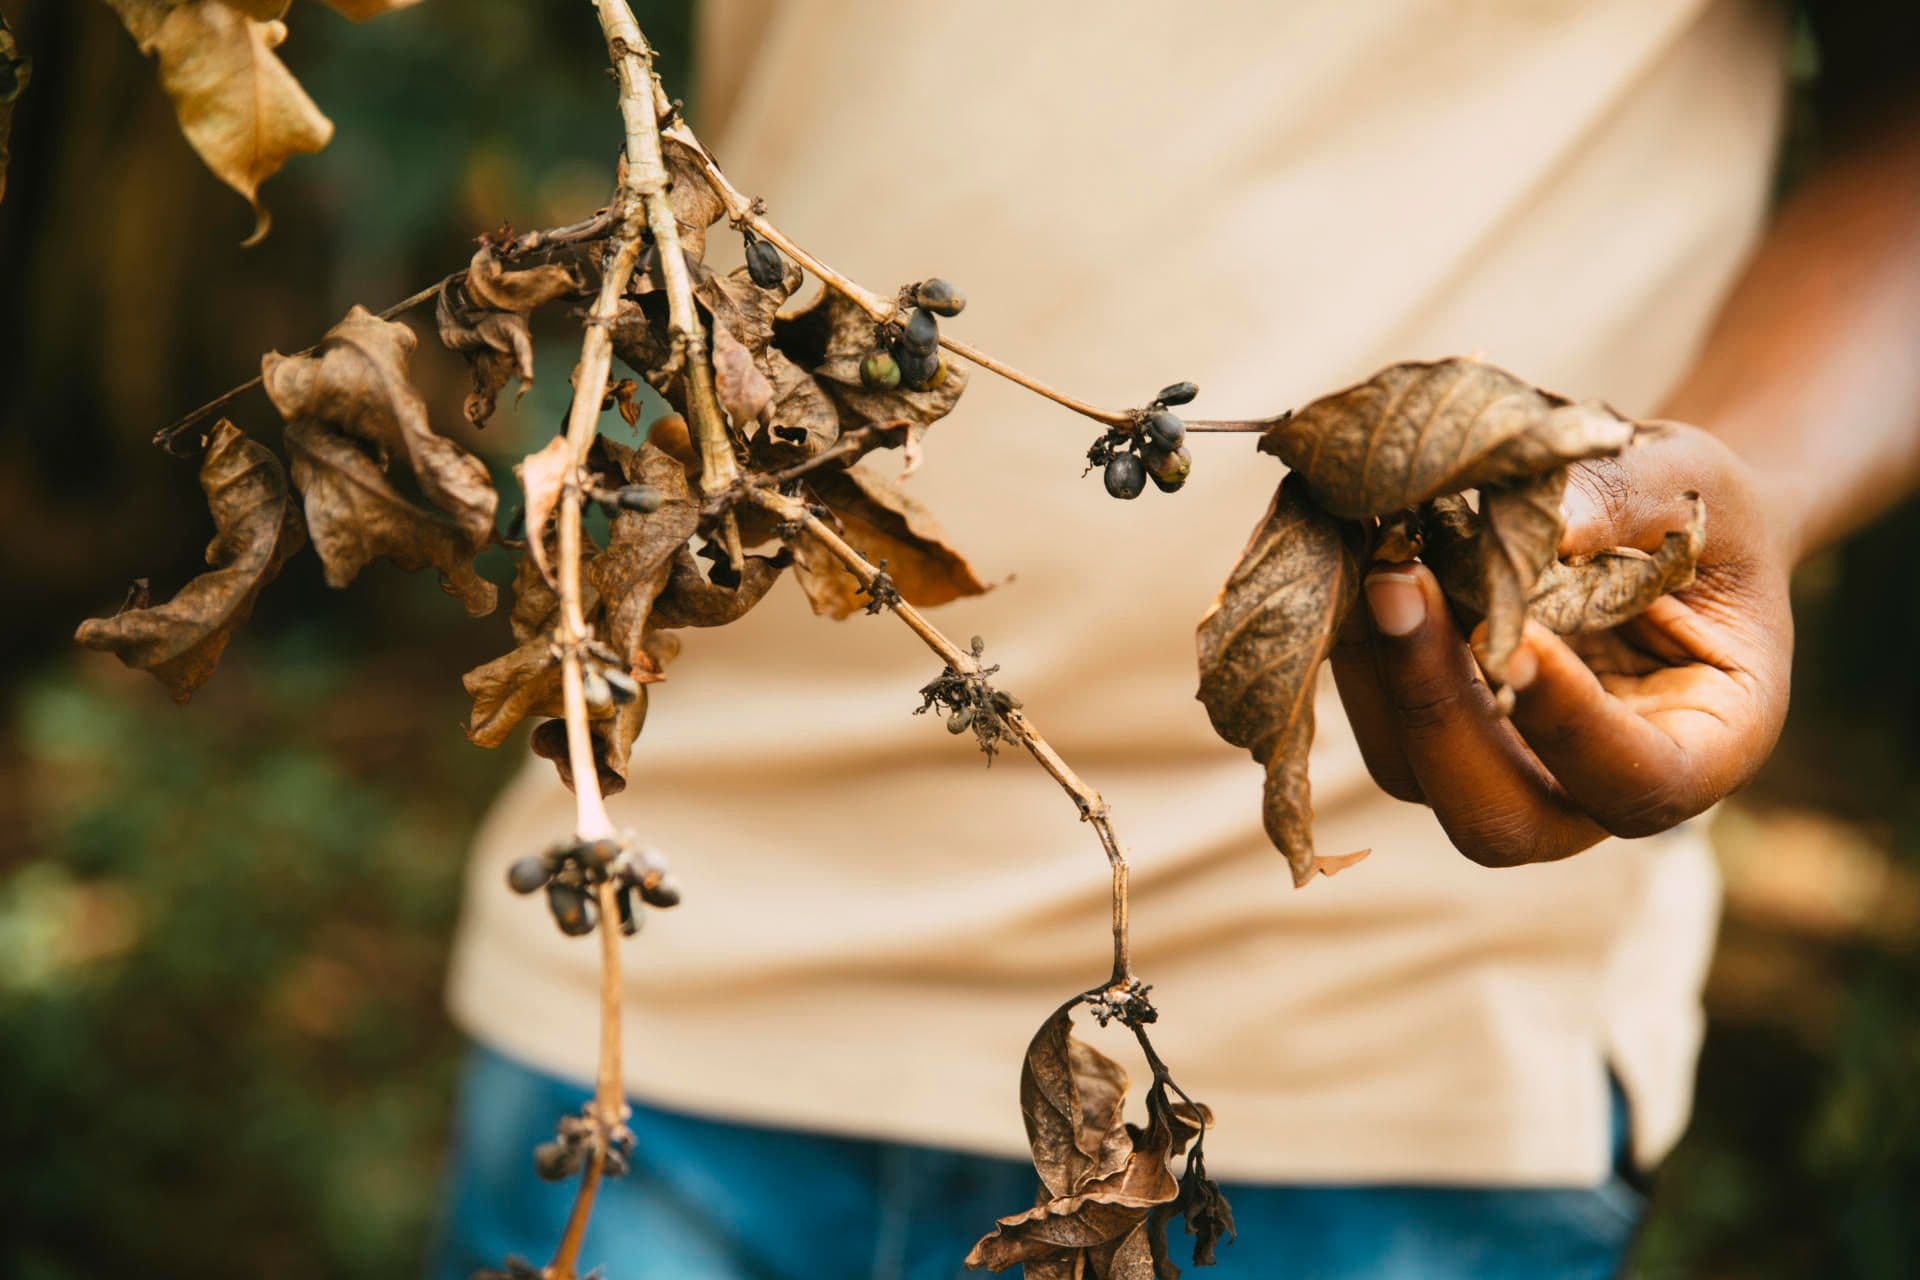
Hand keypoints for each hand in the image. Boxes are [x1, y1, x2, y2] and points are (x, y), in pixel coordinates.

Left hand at [1330, 422, 1794, 865]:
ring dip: (1376, 666)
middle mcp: (1595, 792)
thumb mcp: (1691, 482)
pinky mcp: (1436, 733)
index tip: (1517, 638)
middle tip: (1396, 582)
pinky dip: (1354, 642)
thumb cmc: (1701, 507)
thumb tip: (1540, 525)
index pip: (1638, 784)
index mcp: (1704, 750)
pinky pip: (1374, 715)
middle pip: (1498, 819)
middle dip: (1434, 707)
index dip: (1569, 725)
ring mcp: (1506, 771)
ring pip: (1411, 772)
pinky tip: (1349, 554)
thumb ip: (1625, 503)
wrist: (1655, 518)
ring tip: (1371, 549)